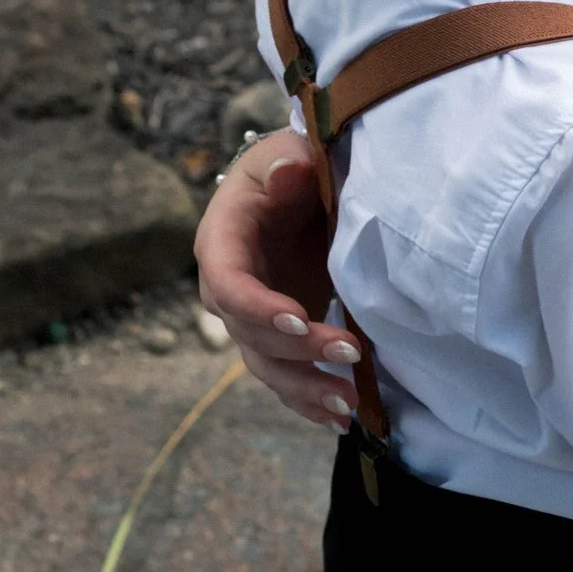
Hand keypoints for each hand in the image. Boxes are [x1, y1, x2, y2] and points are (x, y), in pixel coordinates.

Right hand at [194, 129, 359, 428]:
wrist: (300, 183)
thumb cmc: (293, 165)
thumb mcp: (288, 154)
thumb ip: (288, 164)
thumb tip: (288, 171)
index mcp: (222, 241)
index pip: (229, 284)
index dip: (259, 307)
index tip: (300, 319)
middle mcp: (230, 287)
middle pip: (250, 334)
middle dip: (298, 351)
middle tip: (350, 352)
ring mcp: (254, 316)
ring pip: (267, 364)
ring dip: (304, 389)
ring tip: (346, 406)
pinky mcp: (279, 334)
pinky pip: (286, 374)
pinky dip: (309, 399)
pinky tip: (340, 417)